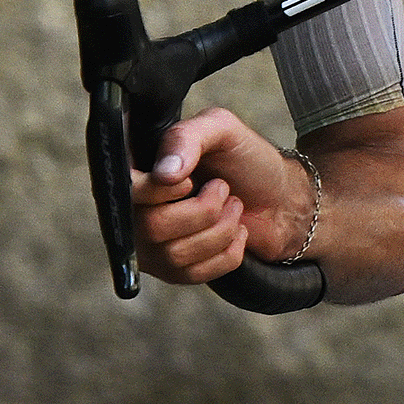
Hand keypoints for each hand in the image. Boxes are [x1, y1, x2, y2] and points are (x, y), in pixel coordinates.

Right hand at [130, 107, 309, 286]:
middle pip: (150, 227)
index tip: (190, 180)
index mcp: (139, 170)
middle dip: (203, 211)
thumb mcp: (220, 129)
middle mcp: (136, 210)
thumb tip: (164, 174)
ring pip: (174, 255)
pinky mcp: (175, 271)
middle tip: (223, 189)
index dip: (159, 190)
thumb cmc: (244, 159)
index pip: (125, 191)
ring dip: (220, 230)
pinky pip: (194, 274)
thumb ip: (187, 138)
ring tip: (233, 208)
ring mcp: (152, 245)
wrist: (278, 197)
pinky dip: (227, 252)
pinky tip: (235, 232)